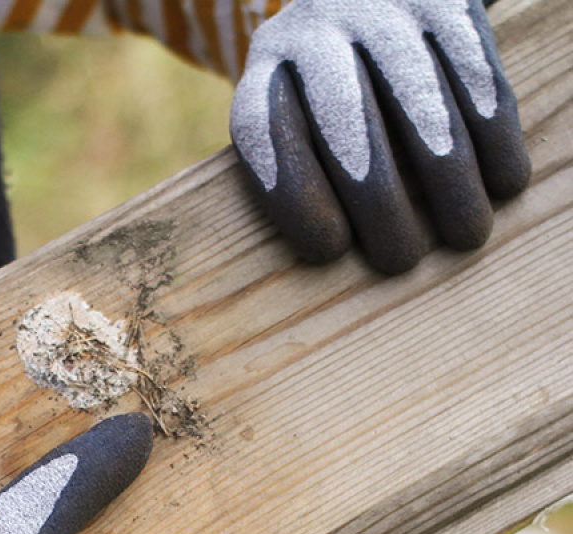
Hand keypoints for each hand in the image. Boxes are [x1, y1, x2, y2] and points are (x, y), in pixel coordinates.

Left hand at [229, 0, 530, 272]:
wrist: (360, 2)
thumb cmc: (320, 96)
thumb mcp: (287, 120)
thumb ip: (294, 175)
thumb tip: (328, 270)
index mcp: (266, 72)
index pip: (265, 133)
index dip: (295, 196)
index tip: (329, 249)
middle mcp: (316, 32)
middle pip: (345, 123)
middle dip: (378, 202)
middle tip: (400, 260)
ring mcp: (381, 11)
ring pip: (420, 101)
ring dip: (449, 177)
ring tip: (466, 234)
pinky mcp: (444, 1)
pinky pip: (475, 72)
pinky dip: (494, 133)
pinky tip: (505, 181)